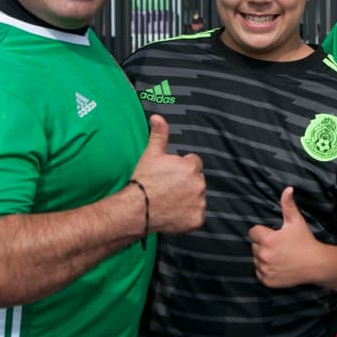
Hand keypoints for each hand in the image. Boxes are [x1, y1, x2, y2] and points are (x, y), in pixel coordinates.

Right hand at [132, 114, 205, 235]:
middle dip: (187, 182)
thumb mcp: (151, 155)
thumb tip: (158, 118)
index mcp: (191, 167)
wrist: (137, 209)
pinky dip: (189, 215)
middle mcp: (199, 184)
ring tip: (171, 200)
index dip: (182, 168)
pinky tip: (175, 212)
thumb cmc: (144, 182)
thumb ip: (159, 135)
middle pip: (197, 180)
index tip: (171, 174)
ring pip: (199, 197)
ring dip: (190, 198)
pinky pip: (198, 214)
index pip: (194, 163)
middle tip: (169, 188)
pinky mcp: (197, 219)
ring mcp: (199, 202)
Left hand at [248, 187, 324, 288]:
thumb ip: (288, 205)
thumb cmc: (306, 242)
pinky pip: (259, 273)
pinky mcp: (267, 281)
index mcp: (267, 240)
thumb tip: (287, 189)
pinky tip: (279, 266)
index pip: (253, 232)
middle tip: (280, 246)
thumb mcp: (296, 221)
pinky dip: (266, 270)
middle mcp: (263, 256)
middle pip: (254, 246)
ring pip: (256, 259)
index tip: (275, 235)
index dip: (264, 232)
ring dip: (264, 257)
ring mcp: (265, 270)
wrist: (316, 264)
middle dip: (263, 244)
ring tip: (280, 256)